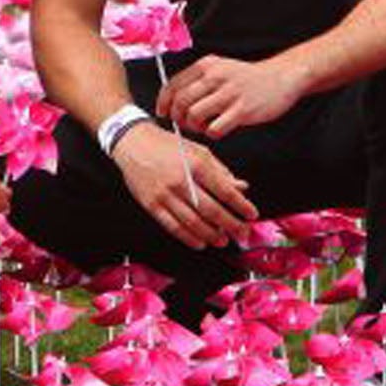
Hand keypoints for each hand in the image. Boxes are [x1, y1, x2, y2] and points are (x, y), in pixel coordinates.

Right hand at [112, 123, 255, 249]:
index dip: (241, 205)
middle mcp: (181, 180)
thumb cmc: (168, 145)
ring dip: (211, 235)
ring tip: (223, 240)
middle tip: (242, 233)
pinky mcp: (152, 205)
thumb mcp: (198, 151)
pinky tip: (200, 242)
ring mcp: (165, 194)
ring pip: (192, 222)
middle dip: (230, 225)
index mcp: (196, 164)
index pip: (224, 190)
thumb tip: (242, 187)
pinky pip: (173, 226)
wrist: (133, 143)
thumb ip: (221, 171)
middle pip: (211, 210)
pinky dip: (188, 238)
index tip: (252, 215)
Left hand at [158, 55, 302, 137]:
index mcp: (206, 66)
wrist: (281, 78)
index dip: (163, 102)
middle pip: (181, 102)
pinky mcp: (242, 110)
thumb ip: (198, 80)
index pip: (173, 84)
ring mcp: (229, 94)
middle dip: (178, 117)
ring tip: (203, 126)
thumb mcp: (220, 68)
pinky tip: (218, 129)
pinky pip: (215, 129)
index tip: (163, 113)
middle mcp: (215, 77)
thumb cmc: (247, 78)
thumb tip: (173, 99)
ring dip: (194, 127)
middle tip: (184, 123)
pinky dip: (212, 133)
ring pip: (194, 116)